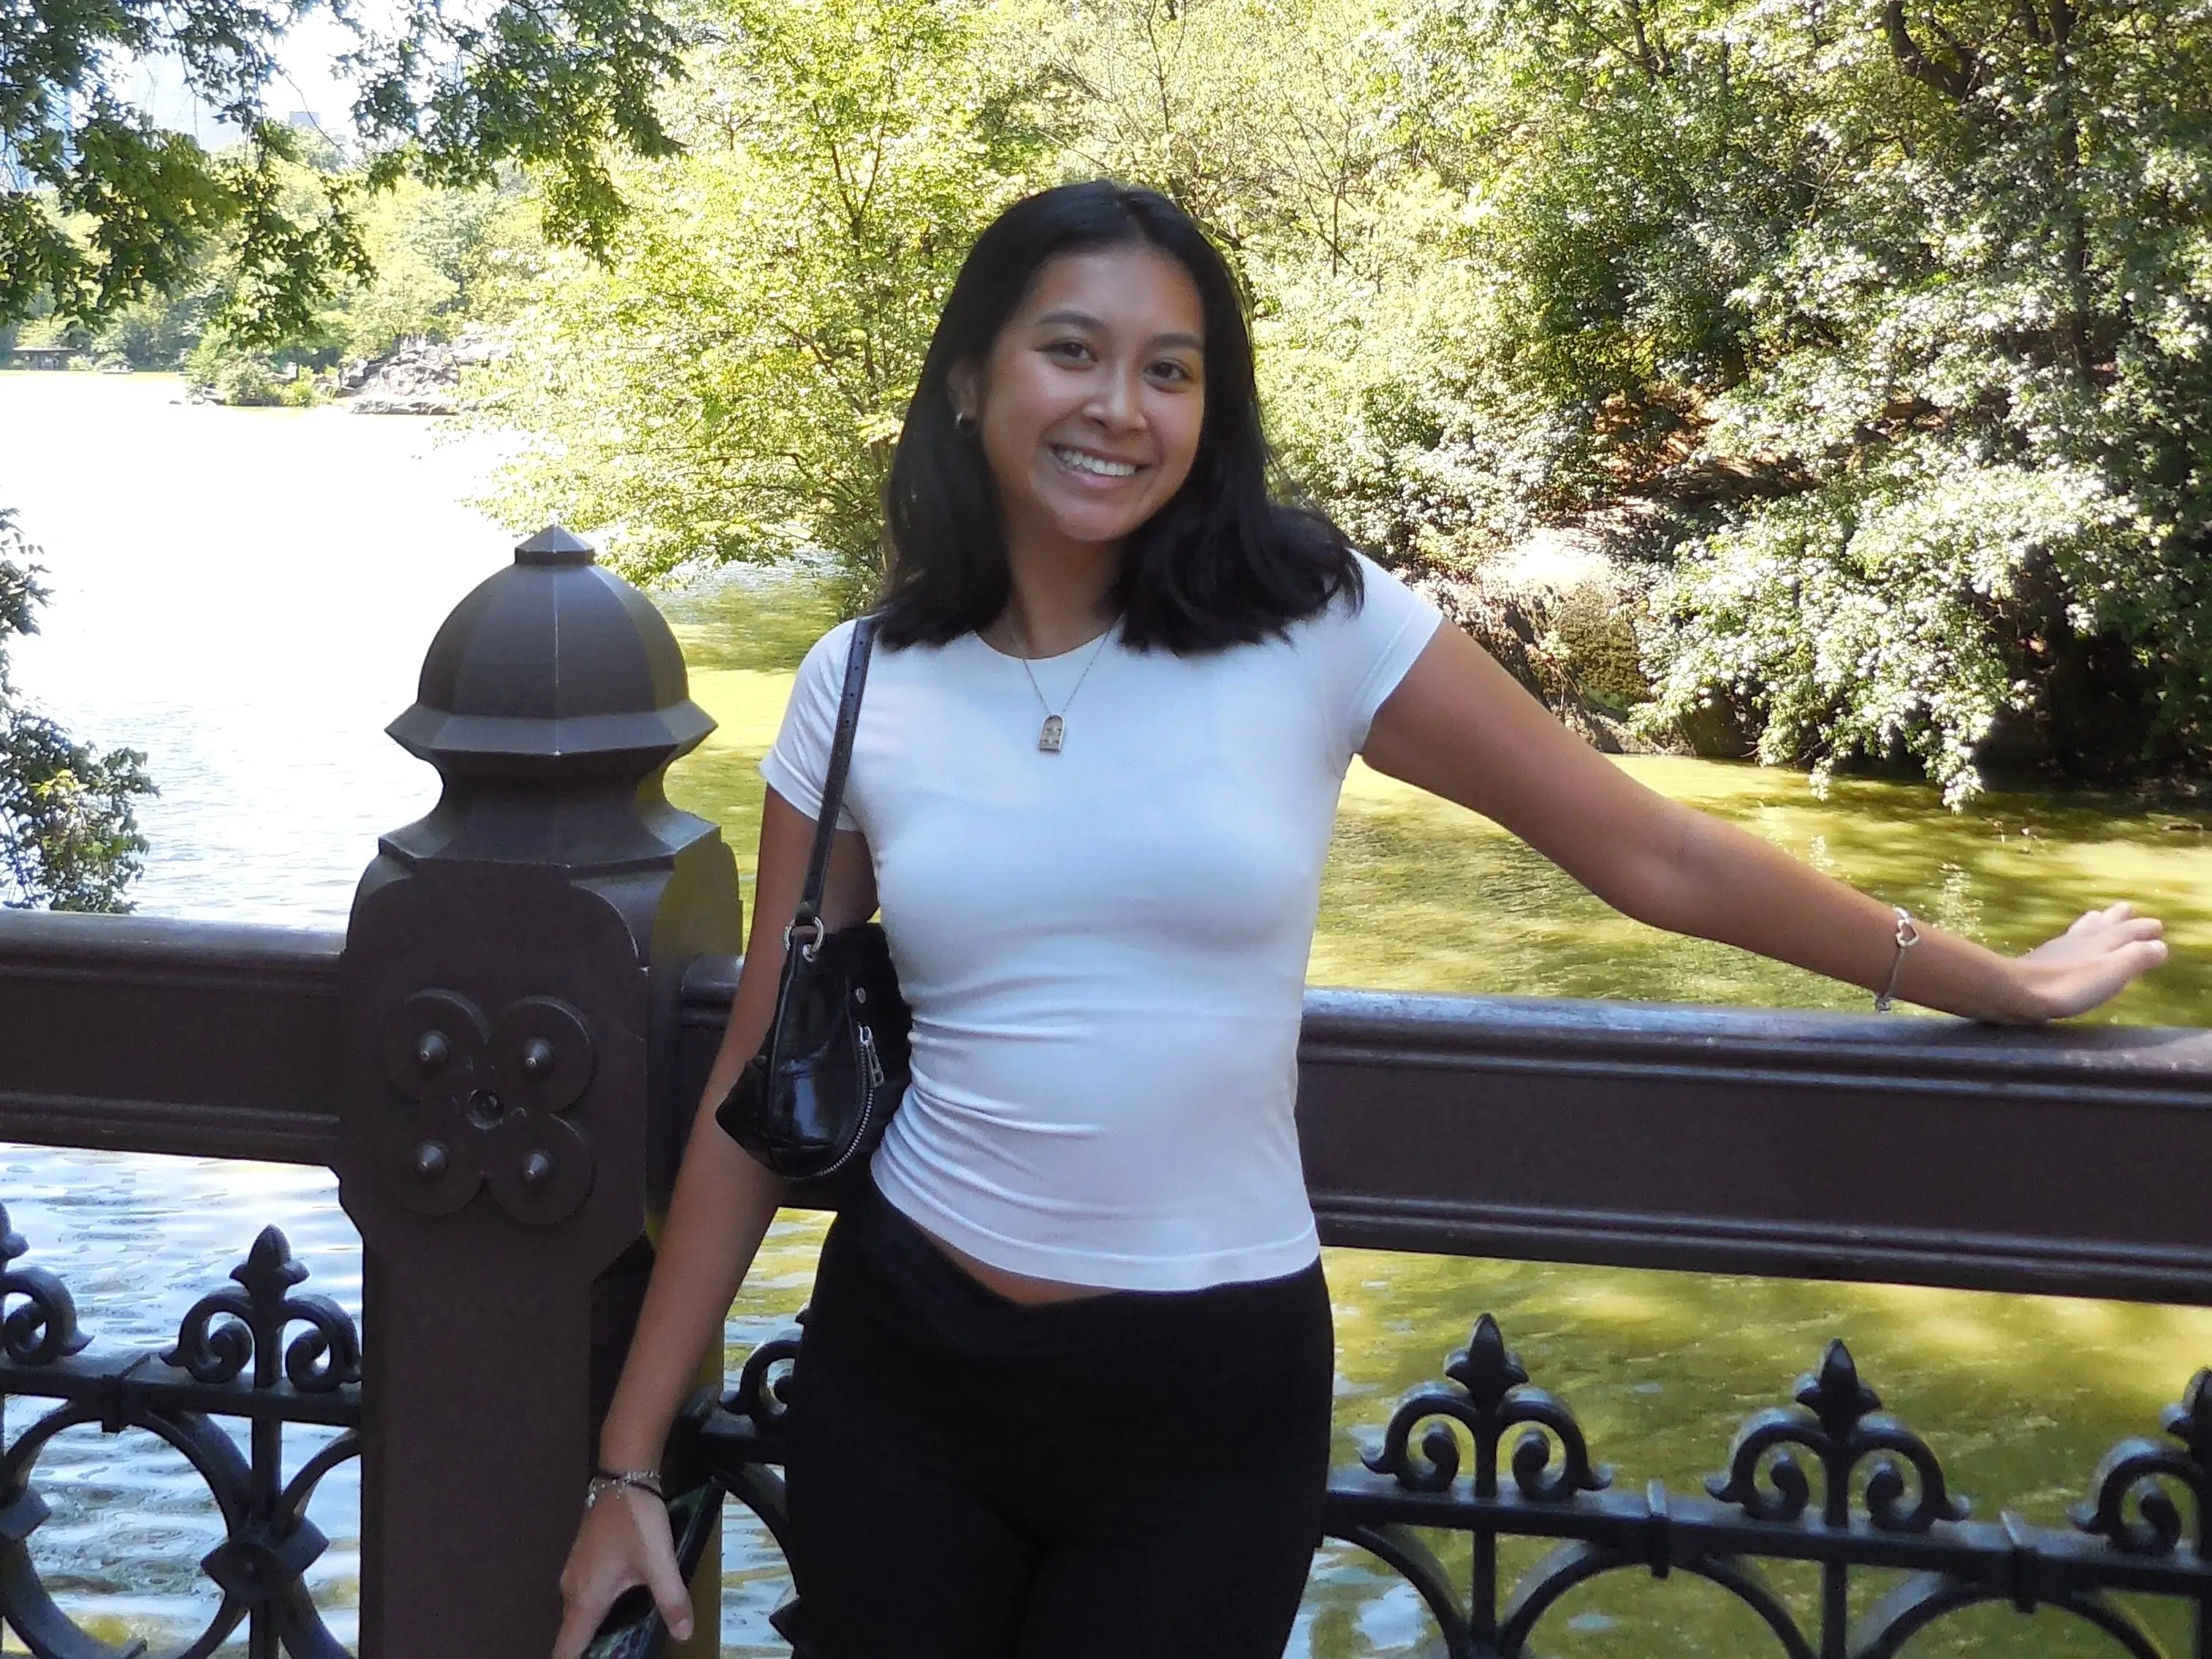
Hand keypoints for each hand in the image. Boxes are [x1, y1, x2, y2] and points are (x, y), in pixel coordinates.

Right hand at [550, 1485, 691, 1658]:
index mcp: (585, 1600)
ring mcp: (574, 1573)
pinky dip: (596, 1609)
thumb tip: (684, 1634)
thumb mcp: (659, 1563)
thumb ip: (671, 1601)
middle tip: (620, 1651)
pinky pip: (583, 1596)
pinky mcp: (582, 1559)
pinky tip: (621, 1607)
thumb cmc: (636, 1523)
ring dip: (594, 1630)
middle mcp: (571, 1591)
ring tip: (621, 1639)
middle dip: (591, 1650)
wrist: (623, 1477)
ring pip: (577, 1615)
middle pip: (572, 1635)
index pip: (565, 1650)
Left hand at [2013, 902, 2168, 1020]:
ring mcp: (2059, 947)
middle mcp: (2081, 939)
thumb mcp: (2113, 972)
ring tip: (2097, 916)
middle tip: (2125, 908)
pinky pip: (2065, 941)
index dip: (2144, 929)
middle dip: (2118, 917)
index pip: (2129, 930)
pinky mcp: (2041, 959)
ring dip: (2094, 922)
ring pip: (2081, 928)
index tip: (2157, 926)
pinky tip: (2065, 942)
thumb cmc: (2070, 984)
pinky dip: (2074, 936)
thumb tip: (2159, 945)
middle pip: (2103, 922)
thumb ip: (2137, 957)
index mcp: (2102, 941)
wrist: (2017, 990)